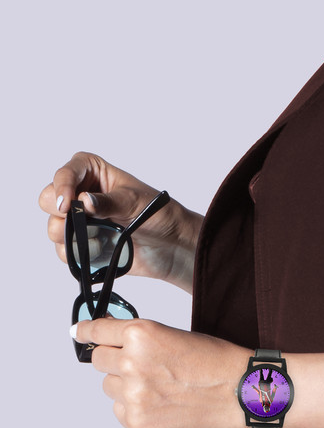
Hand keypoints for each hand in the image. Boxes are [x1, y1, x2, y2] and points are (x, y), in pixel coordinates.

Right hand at [39, 152, 202, 292]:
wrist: (172, 246)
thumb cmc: (159, 215)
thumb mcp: (134, 202)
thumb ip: (107, 202)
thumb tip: (84, 201)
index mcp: (93, 173)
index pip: (65, 174)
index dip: (62, 187)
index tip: (68, 204)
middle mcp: (81, 195)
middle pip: (48, 200)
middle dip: (63, 214)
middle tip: (85, 221)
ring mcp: (80, 221)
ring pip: (53, 228)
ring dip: (74, 236)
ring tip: (102, 237)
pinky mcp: (83, 244)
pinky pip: (64, 251)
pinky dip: (80, 254)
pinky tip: (103, 250)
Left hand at [73, 317, 250, 427]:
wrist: (240, 394)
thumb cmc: (217, 362)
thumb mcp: (176, 335)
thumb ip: (141, 338)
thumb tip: (112, 342)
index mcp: (142, 334)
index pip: (97, 331)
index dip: (87, 331)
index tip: (79, 332)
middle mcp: (132, 362)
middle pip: (99, 360)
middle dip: (115, 360)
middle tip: (141, 365)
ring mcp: (133, 394)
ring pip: (109, 387)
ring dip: (126, 385)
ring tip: (161, 386)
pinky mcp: (137, 421)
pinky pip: (120, 410)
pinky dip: (135, 407)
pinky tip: (162, 403)